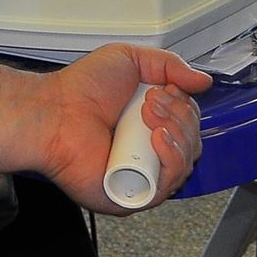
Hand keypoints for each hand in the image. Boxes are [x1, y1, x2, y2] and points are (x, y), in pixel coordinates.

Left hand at [28, 44, 208, 212]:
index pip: (188, 125)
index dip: (185, 108)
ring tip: (148, 114)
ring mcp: (140, 176)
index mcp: (147, 126)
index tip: (167, 89)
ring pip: (185, 164)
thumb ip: (169, 65)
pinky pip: (167, 186)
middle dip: (179, 117)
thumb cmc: (80, 90)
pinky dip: (171, 161)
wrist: (53, 113)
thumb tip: (203, 80)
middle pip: (192, 144)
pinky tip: (158, 139)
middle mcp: (146, 152)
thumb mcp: (130, 60)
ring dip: (176, 133)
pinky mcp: (131, 196)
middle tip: (150, 102)